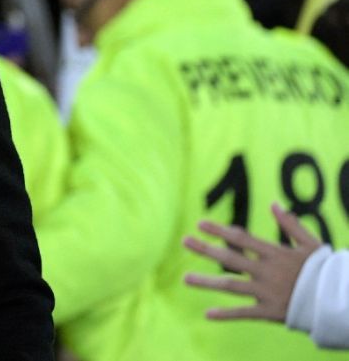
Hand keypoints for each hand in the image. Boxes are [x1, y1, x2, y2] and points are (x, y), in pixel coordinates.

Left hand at [183, 203, 321, 321]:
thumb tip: (274, 204)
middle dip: (206, 249)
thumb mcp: (310, 244)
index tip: (200, 223)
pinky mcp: (271, 311)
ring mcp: (267, 292)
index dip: (220, 230)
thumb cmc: (325, 270)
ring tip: (185, 278)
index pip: (242, 239)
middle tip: (185, 241)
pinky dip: (227, 314)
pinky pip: (245, 313)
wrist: (338, 299)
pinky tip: (208, 314)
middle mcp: (267, 271)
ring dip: (207, 282)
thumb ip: (291, 225)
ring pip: (231, 286)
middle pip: (230, 259)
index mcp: (275, 254)